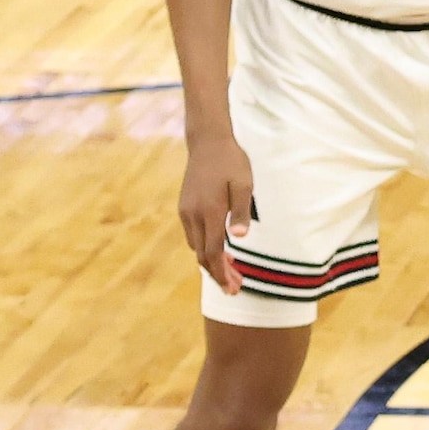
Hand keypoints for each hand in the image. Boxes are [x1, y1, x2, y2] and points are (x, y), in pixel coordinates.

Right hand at [176, 125, 257, 291]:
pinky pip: (193, 235)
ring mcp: (186, 211)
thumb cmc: (231, 161)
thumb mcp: (244, 184)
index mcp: (210, 211)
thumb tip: (240, 239)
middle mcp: (193, 215)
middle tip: (236, 288)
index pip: (213, 253)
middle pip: (203, 255)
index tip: (232, 289)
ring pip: (196, 247)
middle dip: (218, 274)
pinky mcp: (184, 207)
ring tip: (233, 271)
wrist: (207, 141)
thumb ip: (241, 212)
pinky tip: (220, 249)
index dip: (221, 274)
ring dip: (212, 261)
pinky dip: (206, 247)